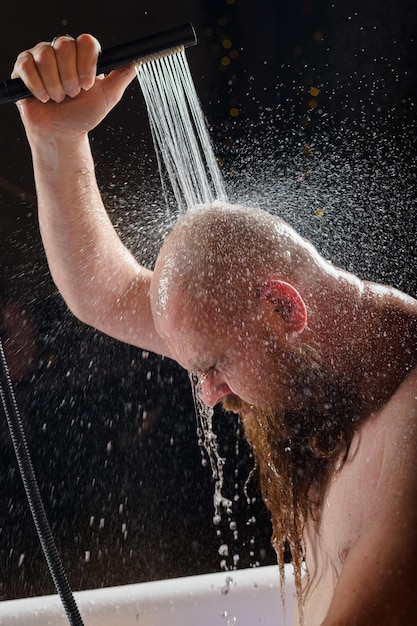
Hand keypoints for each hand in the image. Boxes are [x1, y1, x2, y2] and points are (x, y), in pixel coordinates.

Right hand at [12, 34, 136, 139]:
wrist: (62, 134)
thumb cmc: (83, 116)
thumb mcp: (107, 97)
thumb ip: (122, 77)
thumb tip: (136, 62)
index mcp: (82, 55)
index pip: (86, 41)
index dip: (87, 62)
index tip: (88, 85)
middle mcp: (61, 52)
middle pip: (64, 44)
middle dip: (70, 76)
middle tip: (72, 95)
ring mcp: (41, 58)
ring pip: (45, 55)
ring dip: (54, 84)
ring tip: (59, 99)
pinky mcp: (23, 68)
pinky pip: (26, 65)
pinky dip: (37, 85)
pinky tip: (44, 98)